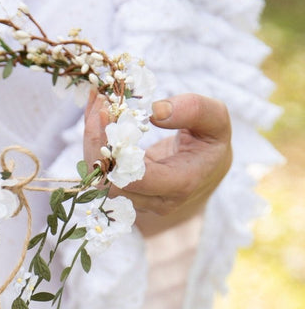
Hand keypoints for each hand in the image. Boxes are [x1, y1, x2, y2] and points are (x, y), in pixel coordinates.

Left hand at [83, 92, 232, 236]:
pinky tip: (94, 117)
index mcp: (181, 184)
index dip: (116, 148)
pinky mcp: (125, 196)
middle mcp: (156, 200)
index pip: (137, 178)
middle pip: (111, 183)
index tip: (108, 112)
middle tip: (98, 105)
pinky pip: (101, 174)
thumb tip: (155, 110)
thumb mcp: (217, 122)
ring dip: (92, 144)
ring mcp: (138, 202)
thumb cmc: (211, 144)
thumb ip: (194, 111)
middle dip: (97, 144)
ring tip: (95, 106)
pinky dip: (94, 146)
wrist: (206, 172)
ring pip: (101, 181)